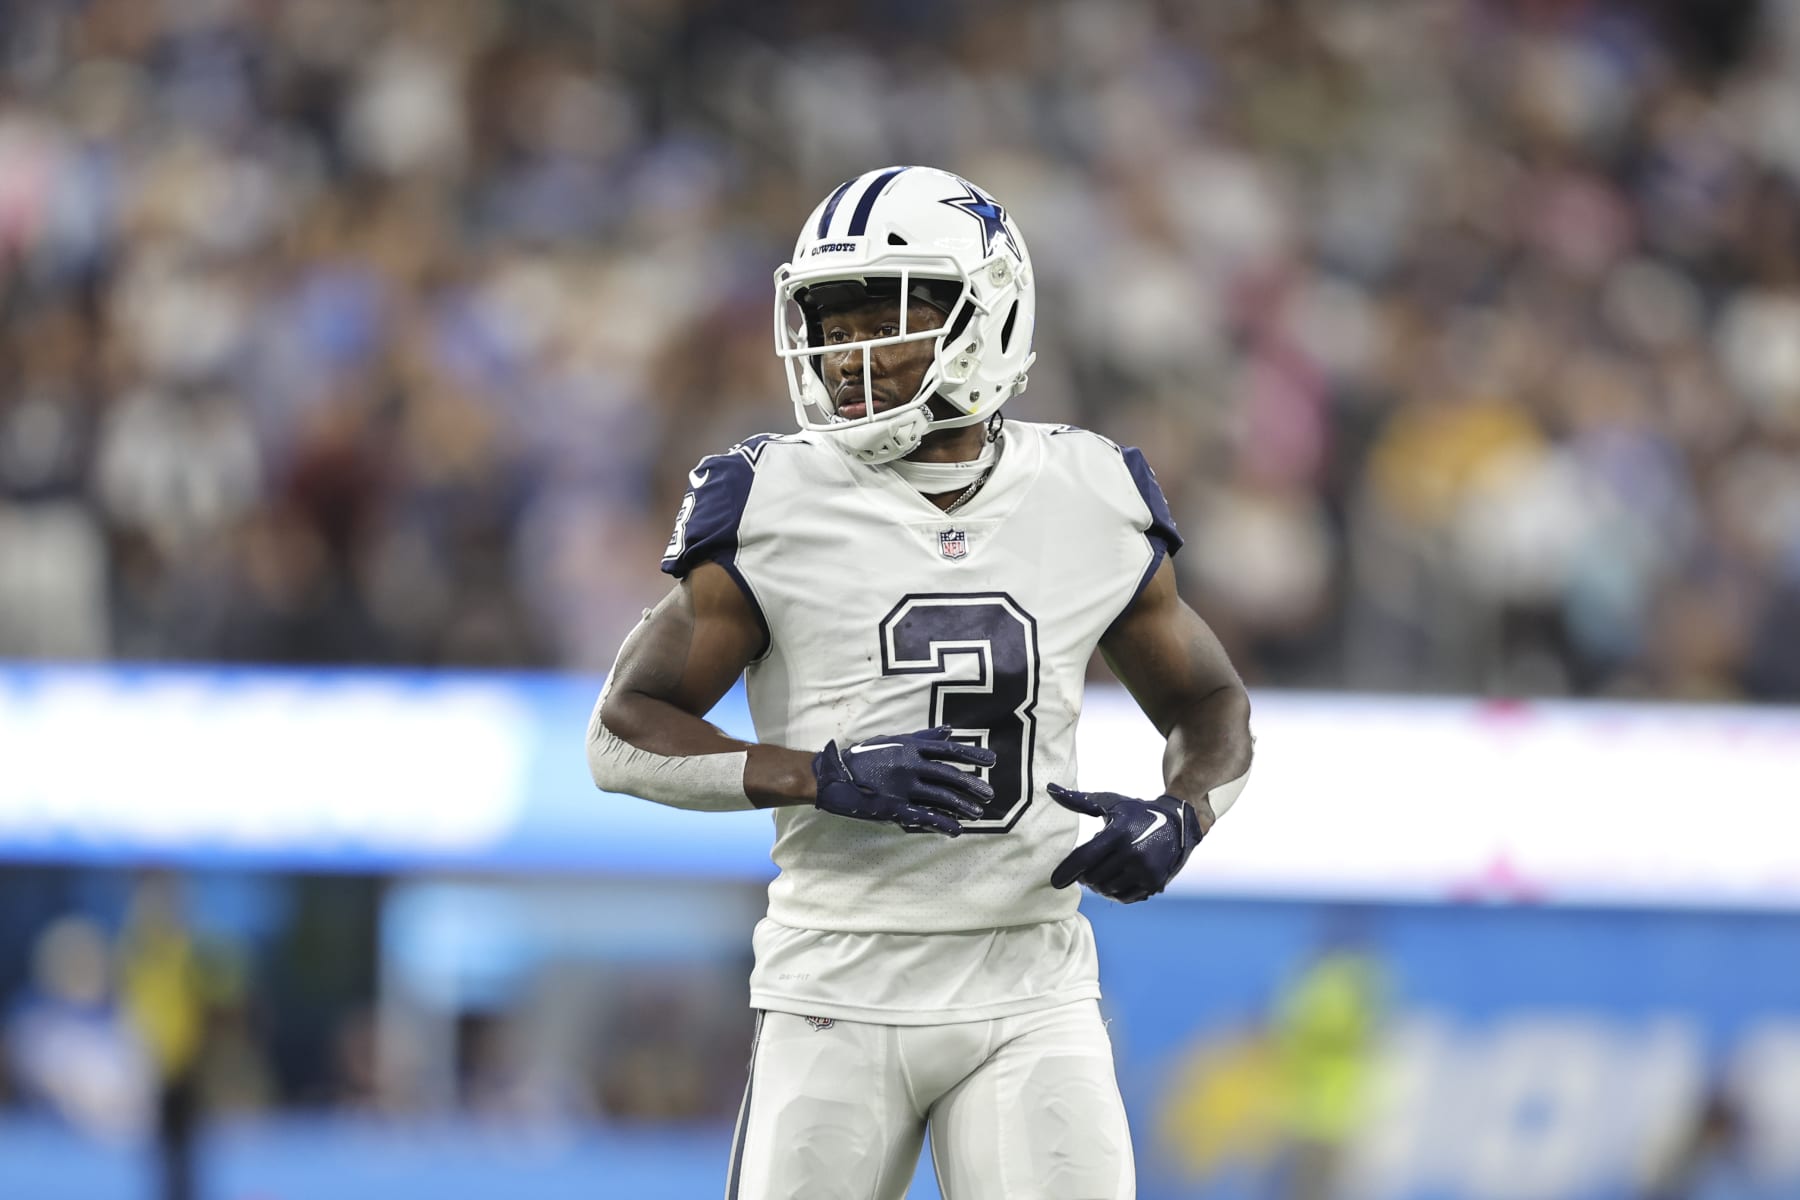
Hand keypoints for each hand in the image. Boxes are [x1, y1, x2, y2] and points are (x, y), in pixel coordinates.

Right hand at [813, 726, 997, 835]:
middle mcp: (909, 764)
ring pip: (940, 797)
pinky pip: (924, 816)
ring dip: (962, 806)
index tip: (991, 761)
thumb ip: (921, 736)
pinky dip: (943, 823)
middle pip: (949, 775)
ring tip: (978, 813)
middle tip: (989, 794)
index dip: (971, 756)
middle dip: (972, 785)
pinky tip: (957, 829)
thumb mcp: (892, 740)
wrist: (834, 775)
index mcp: (909, 746)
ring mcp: (902, 787)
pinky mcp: (894, 807)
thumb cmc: (863, 756)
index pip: (947, 750)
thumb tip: (948, 729)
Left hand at [1048, 784, 1202, 901]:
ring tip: (1101, 872)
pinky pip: (1123, 898)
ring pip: (1106, 889)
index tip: (1055, 881)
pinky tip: (1114, 880)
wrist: (1178, 824)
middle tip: (1085, 869)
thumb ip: (1079, 801)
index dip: (1067, 871)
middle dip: (1085, 875)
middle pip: (1093, 877)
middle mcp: (1132, 853)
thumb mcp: (1111, 803)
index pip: (1084, 858)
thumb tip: (1050, 789)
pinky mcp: (1154, 884)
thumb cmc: (1136, 812)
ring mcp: (1145, 871)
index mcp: (1118, 833)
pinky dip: (1114, 892)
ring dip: (1098, 884)